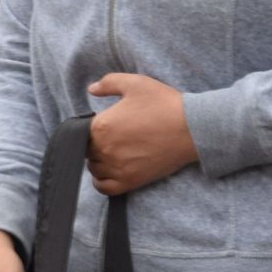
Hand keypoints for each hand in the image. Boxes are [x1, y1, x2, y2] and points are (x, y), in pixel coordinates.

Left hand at [84, 75, 197, 195]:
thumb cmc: (163, 103)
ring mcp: (118, 169)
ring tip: (114, 151)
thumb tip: (91, 89)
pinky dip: (102, 181)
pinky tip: (110, 171)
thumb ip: (108, 83)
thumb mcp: (135, 83)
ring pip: (94, 169)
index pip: (81, 132)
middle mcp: (105, 150)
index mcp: (101, 126)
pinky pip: (104, 188)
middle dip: (95, 143)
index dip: (91, 127)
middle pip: (86, 151)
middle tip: (113, 135)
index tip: (105, 123)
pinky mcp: (131, 181)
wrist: (191, 128)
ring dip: (98, 161)